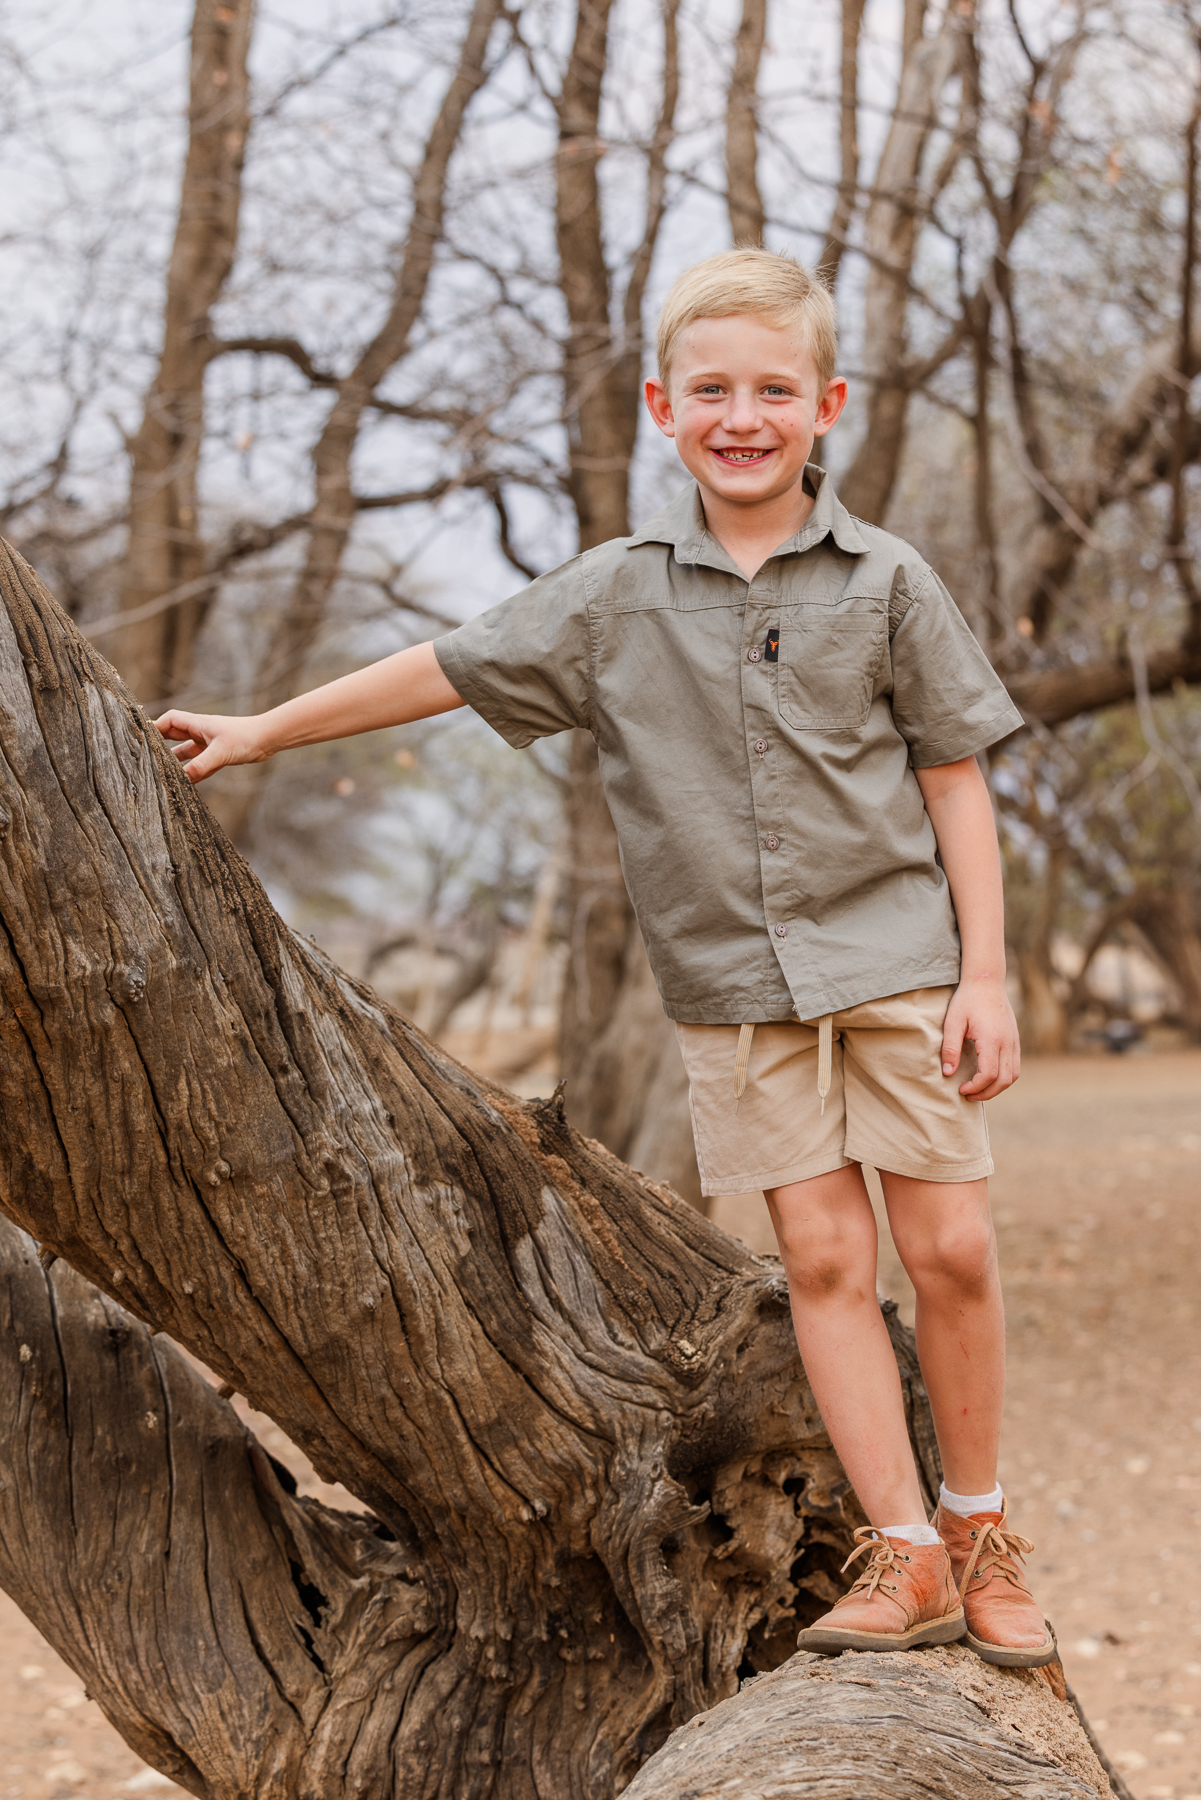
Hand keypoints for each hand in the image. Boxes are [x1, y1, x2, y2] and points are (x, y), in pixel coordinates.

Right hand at [153, 709, 270, 783]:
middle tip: (145, 757)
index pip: (169, 720)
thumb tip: (182, 778)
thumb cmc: (246, 737)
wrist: (269, 739)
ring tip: (160, 773)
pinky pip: (199, 765)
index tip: (142, 738)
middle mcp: (201, 733)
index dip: (155, 727)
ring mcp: (209, 744)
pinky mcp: (218, 755)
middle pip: (173, 736)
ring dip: (175, 762)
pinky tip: (184, 784)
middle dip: (159, 745)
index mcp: (198, 724)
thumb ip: (201, 765)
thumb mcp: (221, 752)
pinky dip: (191, 773)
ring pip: (185, 752)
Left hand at [940, 976, 1019, 1100]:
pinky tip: (987, 1076)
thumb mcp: (952, 1022)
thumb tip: (948, 1073)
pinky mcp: (1015, 1040)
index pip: (989, 1074)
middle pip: (1004, 1080)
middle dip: (986, 1093)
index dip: (975, 1087)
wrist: (986, 981)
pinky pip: (1015, 1066)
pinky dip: (1004, 1077)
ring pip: (1013, 1075)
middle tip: (968, 1095)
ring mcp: (1014, 1041)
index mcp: (992, 1039)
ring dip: (997, 1087)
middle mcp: (1008, 1043)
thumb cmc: (967, 1000)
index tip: (961, 1089)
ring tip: (978, 1089)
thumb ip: (950, 1048)